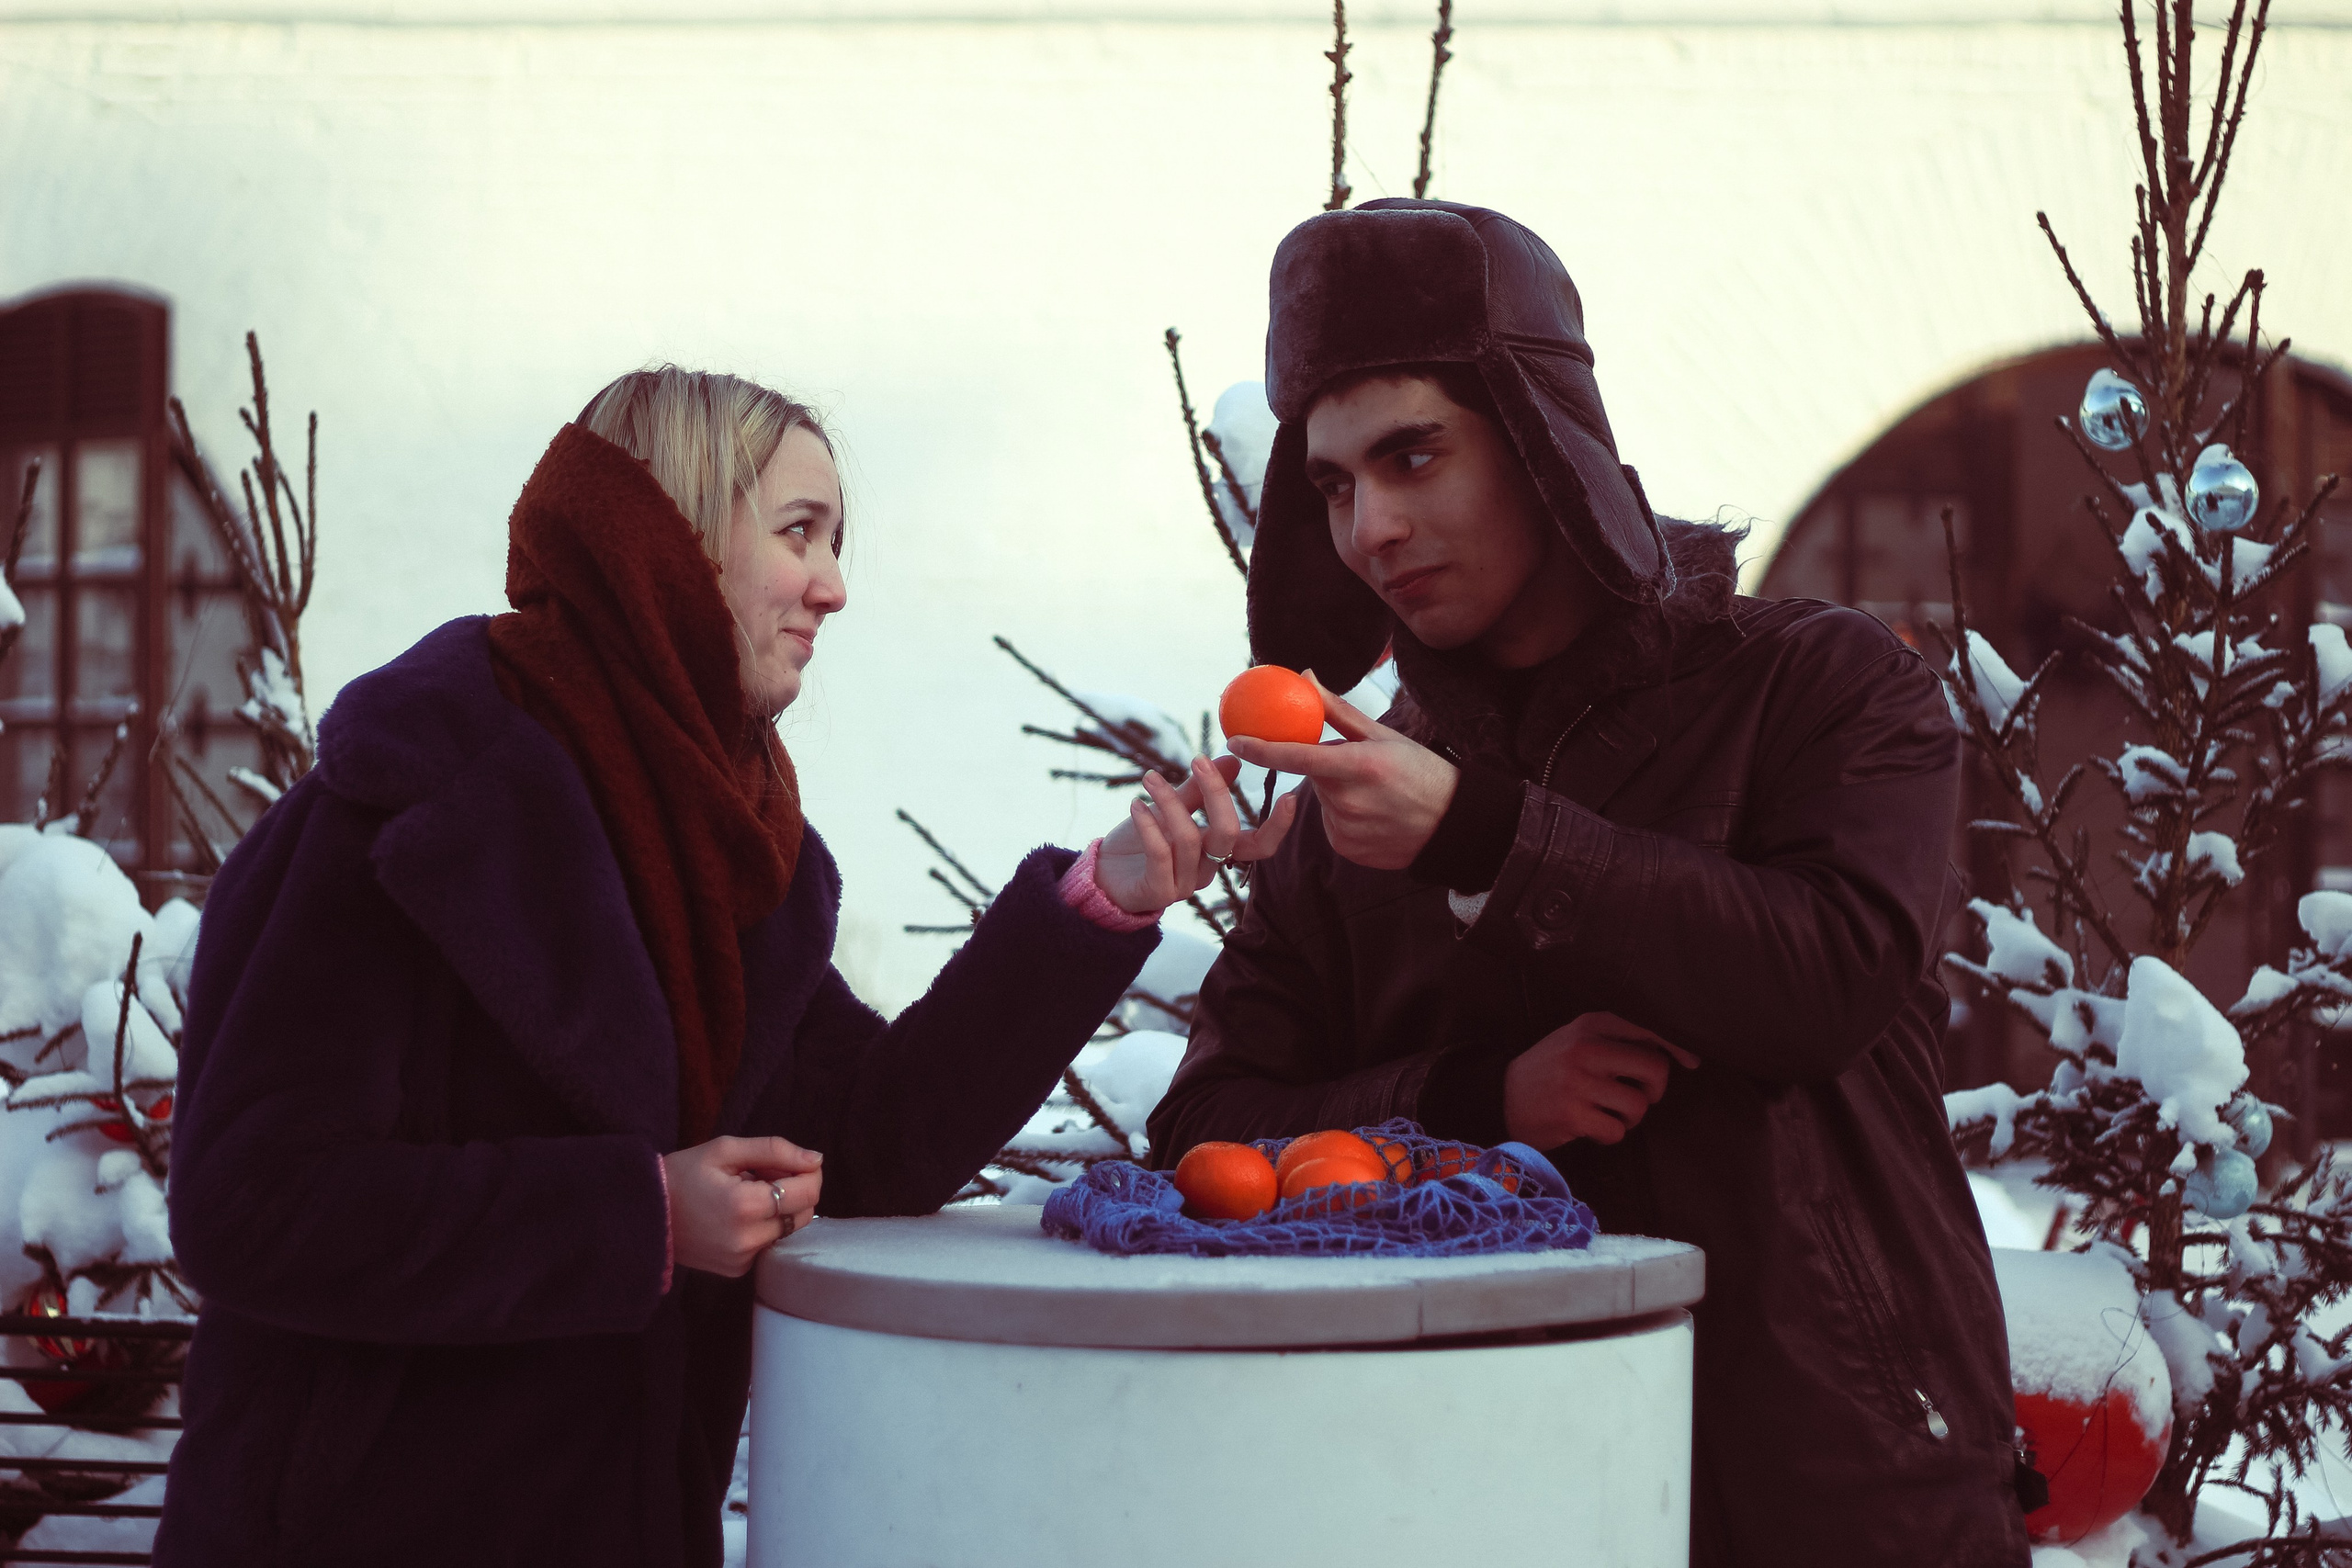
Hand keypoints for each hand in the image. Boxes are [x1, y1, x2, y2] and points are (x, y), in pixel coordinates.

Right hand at [661, 1135, 822, 1277]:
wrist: (644, 1214)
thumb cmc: (682, 1175)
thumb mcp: (726, 1150)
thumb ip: (775, 1150)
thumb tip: (815, 1158)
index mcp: (745, 1206)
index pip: (808, 1191)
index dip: (809, 1171)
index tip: (791, 1160)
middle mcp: (747, 1239)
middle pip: (804, 1213)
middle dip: (795, 1189)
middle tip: (764, 1173)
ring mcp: (742, 1259)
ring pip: (788, 1229)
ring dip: (780, 1208)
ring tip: (748, 1192)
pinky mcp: (737, 1270)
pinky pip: (768, 1244)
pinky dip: (763, 1226)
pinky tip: (737, 1213)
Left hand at [1095, 754, 1301, 915]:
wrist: (1103, 876)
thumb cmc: (1139, 844)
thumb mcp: (1169, 810)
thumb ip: (1198, 790)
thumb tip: (1232, 760)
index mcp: (1217, 851)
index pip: (1260, 845)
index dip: (1278, 826)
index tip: (1290, 794)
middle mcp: (1207, 870)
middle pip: (1228, 834)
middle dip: (1216, 792)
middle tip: (1198, 760)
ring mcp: (1184, 885)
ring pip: (1189, 838)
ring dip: (1169, 802)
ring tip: (1149, 779)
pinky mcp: (1158, 892)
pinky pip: (1161, 854)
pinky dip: (1149, 824)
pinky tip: (1136, 804)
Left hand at [1225, 672, 1456, 870]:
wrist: (1453, 823)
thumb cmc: (1421, 771)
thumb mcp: (1383, 735)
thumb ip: (1337, 710)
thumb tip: (1305, 676)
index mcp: (1359, 766)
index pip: (1297, 756)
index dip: (1261, 749)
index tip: (1235, 740)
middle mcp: (1349, 801)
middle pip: (1314, 777)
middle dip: (1329, 769)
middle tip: (1364, 769)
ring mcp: (1347, 830)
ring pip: (1323, 802)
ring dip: (1338, 795)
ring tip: (1377, 796)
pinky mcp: (1347, 849)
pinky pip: (1332, 826)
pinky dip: (1345, 818)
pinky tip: (1375, 816)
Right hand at [1503, 1013, 1698, 1147]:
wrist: (1499, 1095)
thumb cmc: (1551, 1069)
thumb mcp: (1579, 1039)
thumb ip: (1622, 1040)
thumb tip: (1683, 1057)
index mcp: (1591, 1024)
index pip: (1651, 1031)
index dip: (1677, 1049)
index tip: (1690, 1062)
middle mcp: (1586, 1048)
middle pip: (1655, 1069)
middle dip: (1654, 1090)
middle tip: (1638, 1097)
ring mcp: (1578, 1082)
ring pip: (1639, 1106)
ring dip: (1629, 1118)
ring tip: (1607, 1113)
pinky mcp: (1572, 1115)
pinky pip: (1617, 1131)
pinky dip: (1610, 1134)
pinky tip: (1591, 1126)